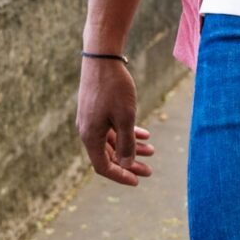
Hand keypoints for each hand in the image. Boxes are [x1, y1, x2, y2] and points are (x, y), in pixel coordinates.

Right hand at [77, 57, 156, 185]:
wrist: (102, 58)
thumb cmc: (114, 88)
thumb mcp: (125, 117)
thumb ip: (127, 144)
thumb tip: (126, 166)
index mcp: (91, 136)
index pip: (103, 166)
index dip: (120, 176)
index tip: (138, 181)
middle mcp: (88, 131)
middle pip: (109, 156)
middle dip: (129, 164)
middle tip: (149, 171)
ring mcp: (91, 120)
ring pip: (112, 141)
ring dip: (131, 148)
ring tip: (152, 152)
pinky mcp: (96, 110)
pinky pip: (112, 128)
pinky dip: (128, 132)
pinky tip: (146, 135)